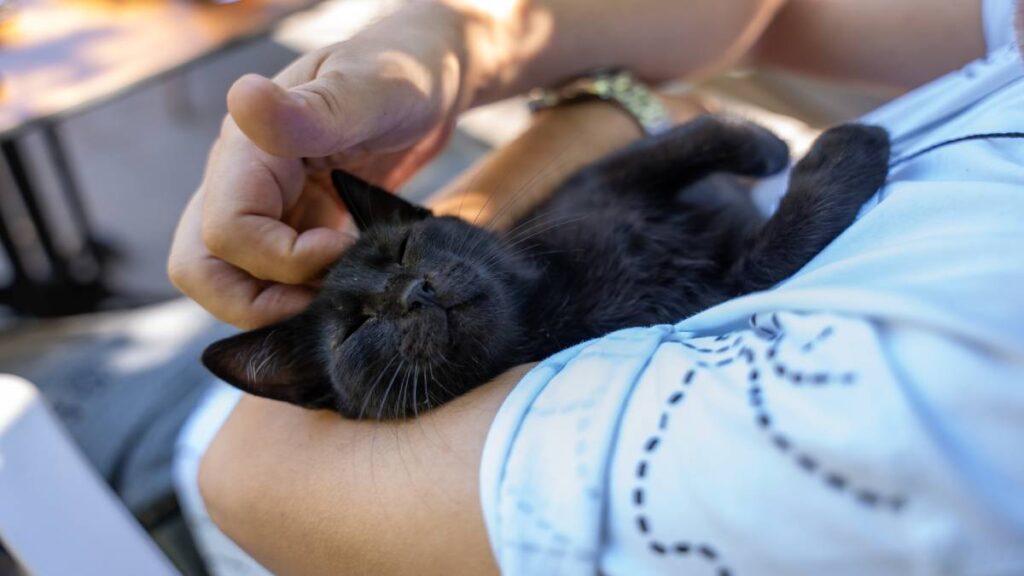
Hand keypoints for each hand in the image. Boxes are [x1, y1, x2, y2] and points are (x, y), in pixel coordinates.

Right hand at [169, 4, 484, 328]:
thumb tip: (242, 100)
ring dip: (284, 306)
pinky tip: (355, 287)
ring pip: (237, 281)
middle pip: (205, 270)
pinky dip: (309, 296)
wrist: (431, 77)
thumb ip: (310, 110)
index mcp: (248, 149)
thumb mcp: (372, 88)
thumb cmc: (406, 72)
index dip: (283, 259)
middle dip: (259, 305)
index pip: (226, 233)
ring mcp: (269, 206)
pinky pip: (279, 278)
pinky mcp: (298, 225)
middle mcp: (245, 181)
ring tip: (347, 294)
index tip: (345, 248)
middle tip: (330, 302)